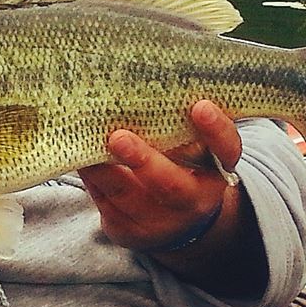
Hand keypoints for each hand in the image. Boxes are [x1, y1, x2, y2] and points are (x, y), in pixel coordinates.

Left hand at [79, 101, 240, 251]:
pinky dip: (92, 180)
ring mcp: (160, 221)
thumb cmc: (179, 164)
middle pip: (171, 185)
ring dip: (104, 171)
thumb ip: (176, 119)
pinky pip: (106, 204)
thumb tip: (142, 74)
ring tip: (86, 145)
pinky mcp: (128, 231)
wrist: (176, 221)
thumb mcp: (189, 145)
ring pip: (128, 197)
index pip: (225, 150)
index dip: (216, 130)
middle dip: (143, 161)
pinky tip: (80, 158)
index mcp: (215, 171)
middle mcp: (192, 201)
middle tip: (118, 137)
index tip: (201, 106)